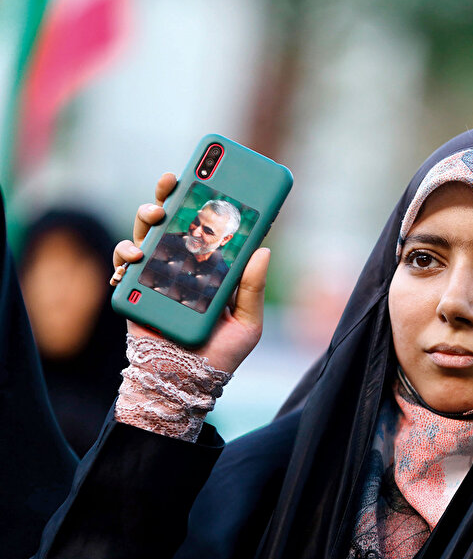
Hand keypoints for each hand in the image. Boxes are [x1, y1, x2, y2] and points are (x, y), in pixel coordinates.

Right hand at [111, 173, 268, 372]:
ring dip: (146, 218)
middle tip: (174, 181)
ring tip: (155, 215)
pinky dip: (124, 256)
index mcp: (212, 268)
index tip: (213, 175)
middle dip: (171, 195)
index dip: (208, 200)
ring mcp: (156, 276)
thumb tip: (264, 249)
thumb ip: (252, 288)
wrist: (185, 383)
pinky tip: (134, 256)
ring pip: (145, 234)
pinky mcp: (134, 291)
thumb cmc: (220, 354)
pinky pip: (122, 266)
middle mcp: (182, 265)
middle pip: (174, 221)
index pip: (209, 227)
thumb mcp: (247, 322)